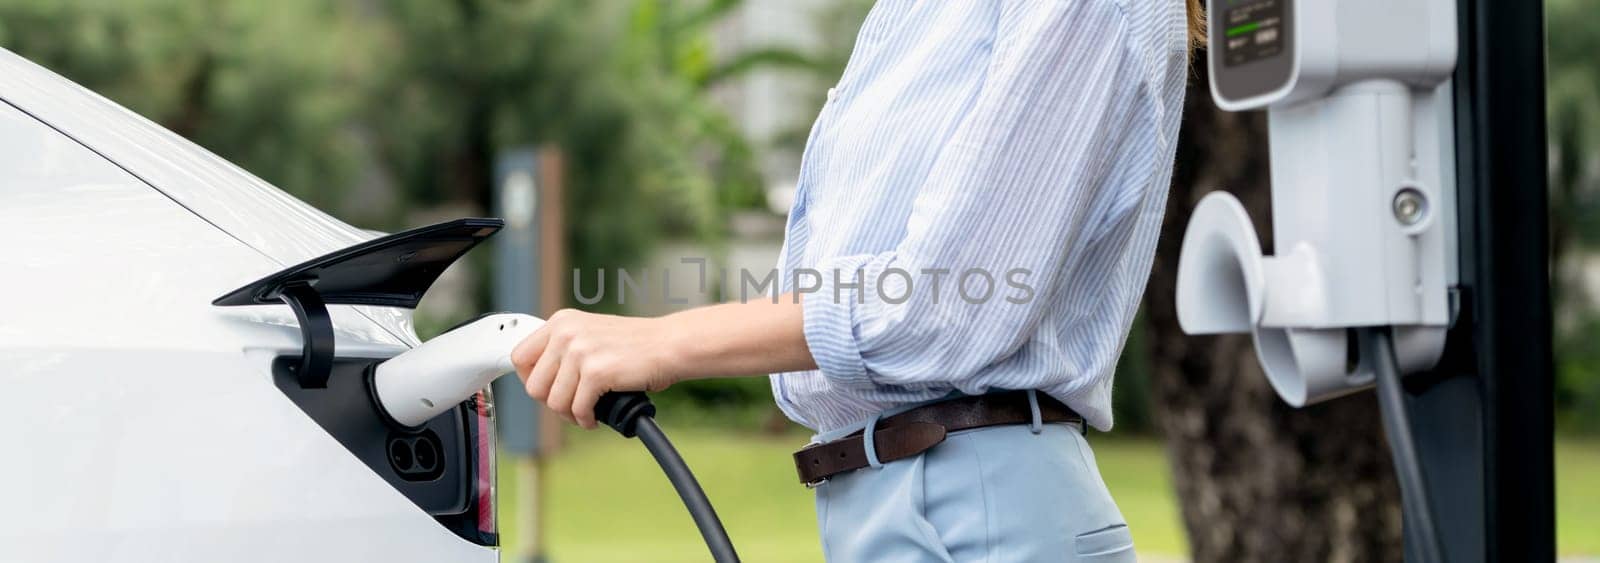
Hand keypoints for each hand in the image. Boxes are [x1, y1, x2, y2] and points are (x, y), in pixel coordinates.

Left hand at [511, 309, 682, 428]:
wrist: (670, 345)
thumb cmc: (636, 345)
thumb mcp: (591, 334)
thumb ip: (564, 350)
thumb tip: (540, 383)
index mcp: (561, 322)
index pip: (519, 357)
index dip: (530, 381)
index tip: (547, 391)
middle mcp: (566, 333)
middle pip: (533, 386)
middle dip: (552, 403)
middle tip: (572, 406)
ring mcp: (580, 351)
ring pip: (554, 402)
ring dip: (570, 415)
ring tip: (586, 412)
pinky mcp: (596, 372)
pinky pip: (578, 409)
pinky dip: (586, 419)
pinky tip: (596, 416)